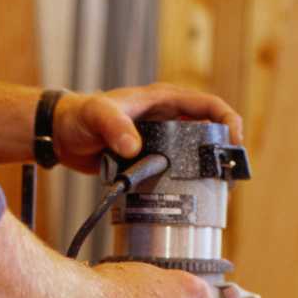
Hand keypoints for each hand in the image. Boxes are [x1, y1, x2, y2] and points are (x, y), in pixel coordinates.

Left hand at [52, 83, 242, 173]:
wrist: (63, 135)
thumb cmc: (79, 116)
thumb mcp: (96, 115)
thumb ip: (114, 126)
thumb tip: (133, 146)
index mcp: (164, 100)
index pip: (208, 105)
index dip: (228, 121)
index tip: (234, 143)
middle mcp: (169, 118)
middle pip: (210, 132)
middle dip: (224, 152)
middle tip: (228, 177)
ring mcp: (163, 139)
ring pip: (198, 153)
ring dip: (210, 170)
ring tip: (217, 192)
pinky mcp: (154, 158)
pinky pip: (179, 169)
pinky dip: (189, 181)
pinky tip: (193, 198)